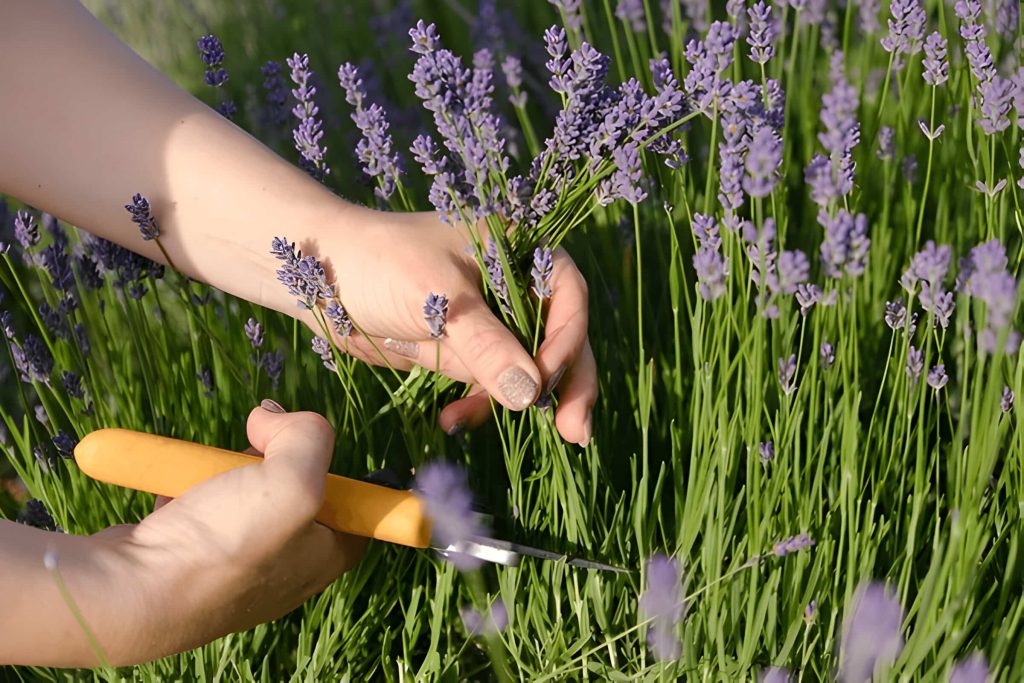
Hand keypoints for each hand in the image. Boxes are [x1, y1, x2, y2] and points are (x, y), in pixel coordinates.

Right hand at [86, 403, 363, 664]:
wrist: (131, 592)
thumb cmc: (225, 545)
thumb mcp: (293, 481)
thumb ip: (308, 437)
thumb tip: (275, 416)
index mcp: (326, 555)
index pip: (354, 504)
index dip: (336, 467)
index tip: (308, 446)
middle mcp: (287, 564)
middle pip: (295, 487)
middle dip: (272, 457)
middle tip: (252, 447)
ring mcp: (236, 563)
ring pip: (244, 491)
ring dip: (225, 468)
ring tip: (207, 471)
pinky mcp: (192, 555)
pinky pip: (200, 505)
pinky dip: (188, 487)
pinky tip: (177, 489)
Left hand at [310, 209, 596, 445]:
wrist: (317, 276)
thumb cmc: (378, 263)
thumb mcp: (437, 300)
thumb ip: (487, 345)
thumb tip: (532, 394)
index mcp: (516, 250)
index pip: (567, 294)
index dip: (566, 338)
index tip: (545, 378)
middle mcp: (512, 284)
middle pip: (560, 337)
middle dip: (565, 385)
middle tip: (574, 432)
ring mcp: (490, 320)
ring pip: (528, 368)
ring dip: (514, 403)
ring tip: (471, 422)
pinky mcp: (466, 350)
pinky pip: (490, 384)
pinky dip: (478, 406)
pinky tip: (452, 420)